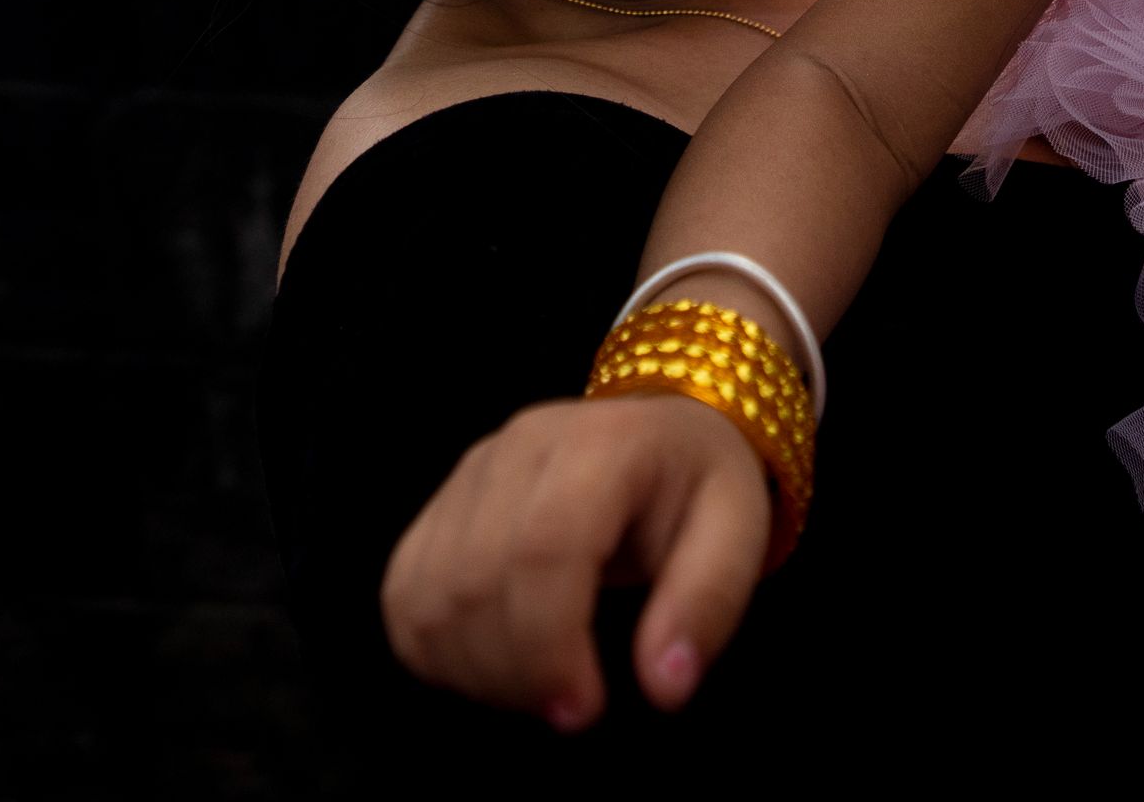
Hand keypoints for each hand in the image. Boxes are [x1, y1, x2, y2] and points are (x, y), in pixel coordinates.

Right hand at [379, 393, 774, 730]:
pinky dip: (436, 651)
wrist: (661, 434)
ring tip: (537, 689)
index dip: (550, 644)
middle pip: (476, 578)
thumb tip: (664, 687)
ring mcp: (469, 475)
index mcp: (601, 445)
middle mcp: (520, 448)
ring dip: (473, 670)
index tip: (583, 708)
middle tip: (569, 708)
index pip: (545, 548)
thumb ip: (706, 605)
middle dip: (515, 671)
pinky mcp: (438, 508)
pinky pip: (404, 594)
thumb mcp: (739, 534)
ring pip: (428, 593)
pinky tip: (494, 669)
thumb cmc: (698, 487)